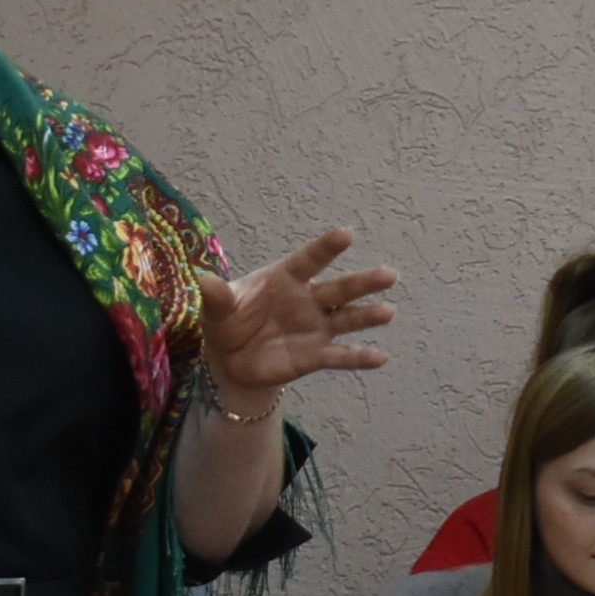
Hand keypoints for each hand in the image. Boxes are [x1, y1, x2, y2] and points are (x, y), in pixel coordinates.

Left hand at [203, 228, 400, 407]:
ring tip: (388, 313)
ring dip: (368, 316)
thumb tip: (204, 281)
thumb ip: (217, 297)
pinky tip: (380, 357)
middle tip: (389, 275)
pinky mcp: (317, 355)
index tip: (347, 234)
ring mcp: (316, 327)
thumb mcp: (217, 310)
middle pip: (339, 289)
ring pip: (347, 319)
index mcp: (285, 279)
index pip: (309, 261)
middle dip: (364, 282)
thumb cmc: (228, 322)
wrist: (231, 361)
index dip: (326, 248)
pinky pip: (340, 356)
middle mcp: (308, 300)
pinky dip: (359, 358)